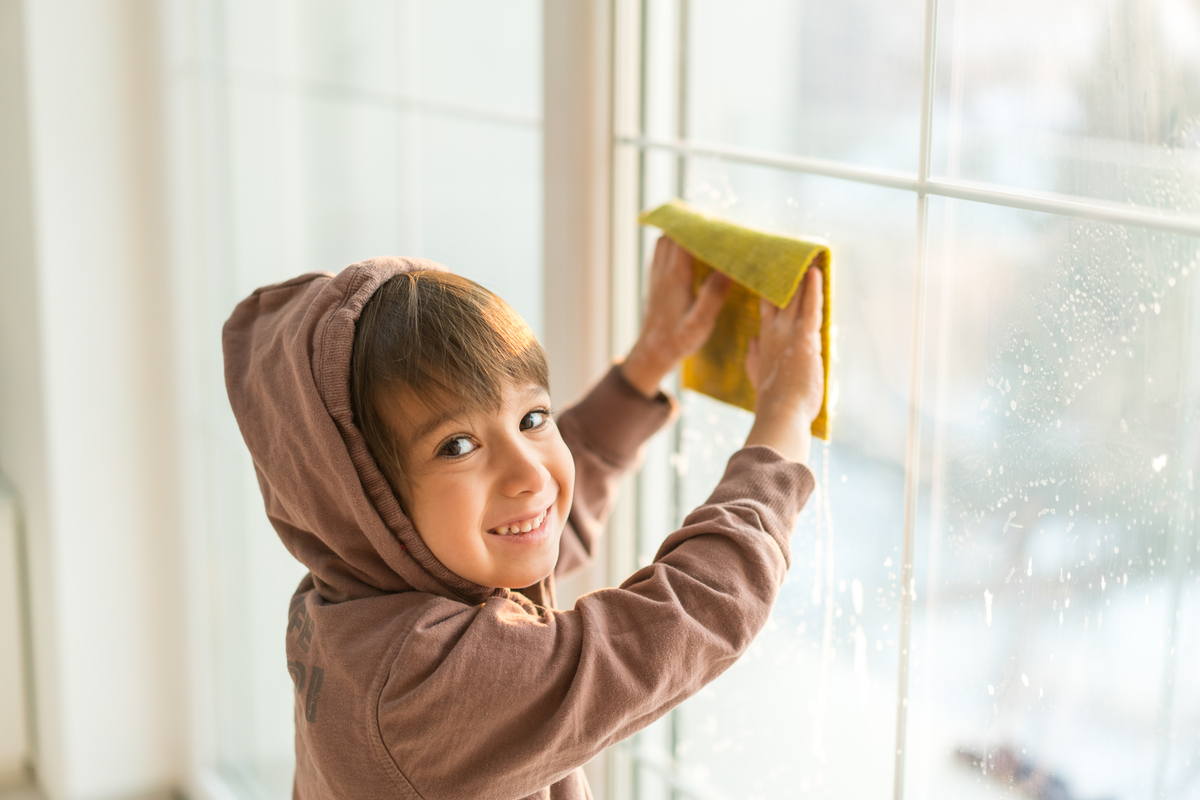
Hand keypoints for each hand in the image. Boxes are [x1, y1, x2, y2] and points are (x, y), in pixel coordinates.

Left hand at [621, 236, 731, 397]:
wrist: (653, 351)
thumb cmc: (679, 339)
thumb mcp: (700, 324)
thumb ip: (712, 297)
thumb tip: (728, 270)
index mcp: (676, 277)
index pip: (684, 238)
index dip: (701, 226)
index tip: (720, 222)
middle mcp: (663, 270)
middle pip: (673, 233)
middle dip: (692, 223)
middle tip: (715, 221)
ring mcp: (656, 273)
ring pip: (665, 239)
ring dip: (681, 230)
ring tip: (702, 227)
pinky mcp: (654, 278)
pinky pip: (661, 250)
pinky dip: (673, 240)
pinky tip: (686, 244)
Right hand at [744, 266, 823, 463]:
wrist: (780, 414)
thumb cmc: (774, 401)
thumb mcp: (758, 376)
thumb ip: (754, 359)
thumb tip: (751, 342)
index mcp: (765, 342)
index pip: (768, 309)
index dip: (771, 291)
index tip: (771, 275)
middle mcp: (774, 333)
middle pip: (781, 297)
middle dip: (786, 277)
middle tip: (789, 255)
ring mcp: (788, 334)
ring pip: (795, 298)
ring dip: (801, 277)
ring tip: (807, 257)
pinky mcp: (804, 338)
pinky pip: (810, 307)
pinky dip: (813, 289)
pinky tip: (816, 272)